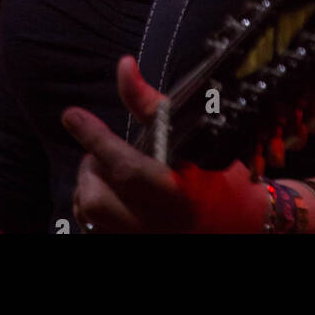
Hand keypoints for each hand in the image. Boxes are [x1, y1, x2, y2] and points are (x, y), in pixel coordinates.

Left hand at [62, 54, 267, 233]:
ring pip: (90, 218)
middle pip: (96, 197)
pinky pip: (96, 233)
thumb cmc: (220, 176)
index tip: (71, 115)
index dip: (93, 137)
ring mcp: (141, 240)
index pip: (122, 164)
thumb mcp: (190, 133)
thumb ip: (150, 103)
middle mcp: (154, 223)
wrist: (243, 224)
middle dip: (91, 169)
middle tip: (103, 153)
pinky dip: (93, 214)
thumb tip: (124, 66)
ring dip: (88, 190)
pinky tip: (110, 199)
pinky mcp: (132, 248)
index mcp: (173, 191)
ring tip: (107, 175)